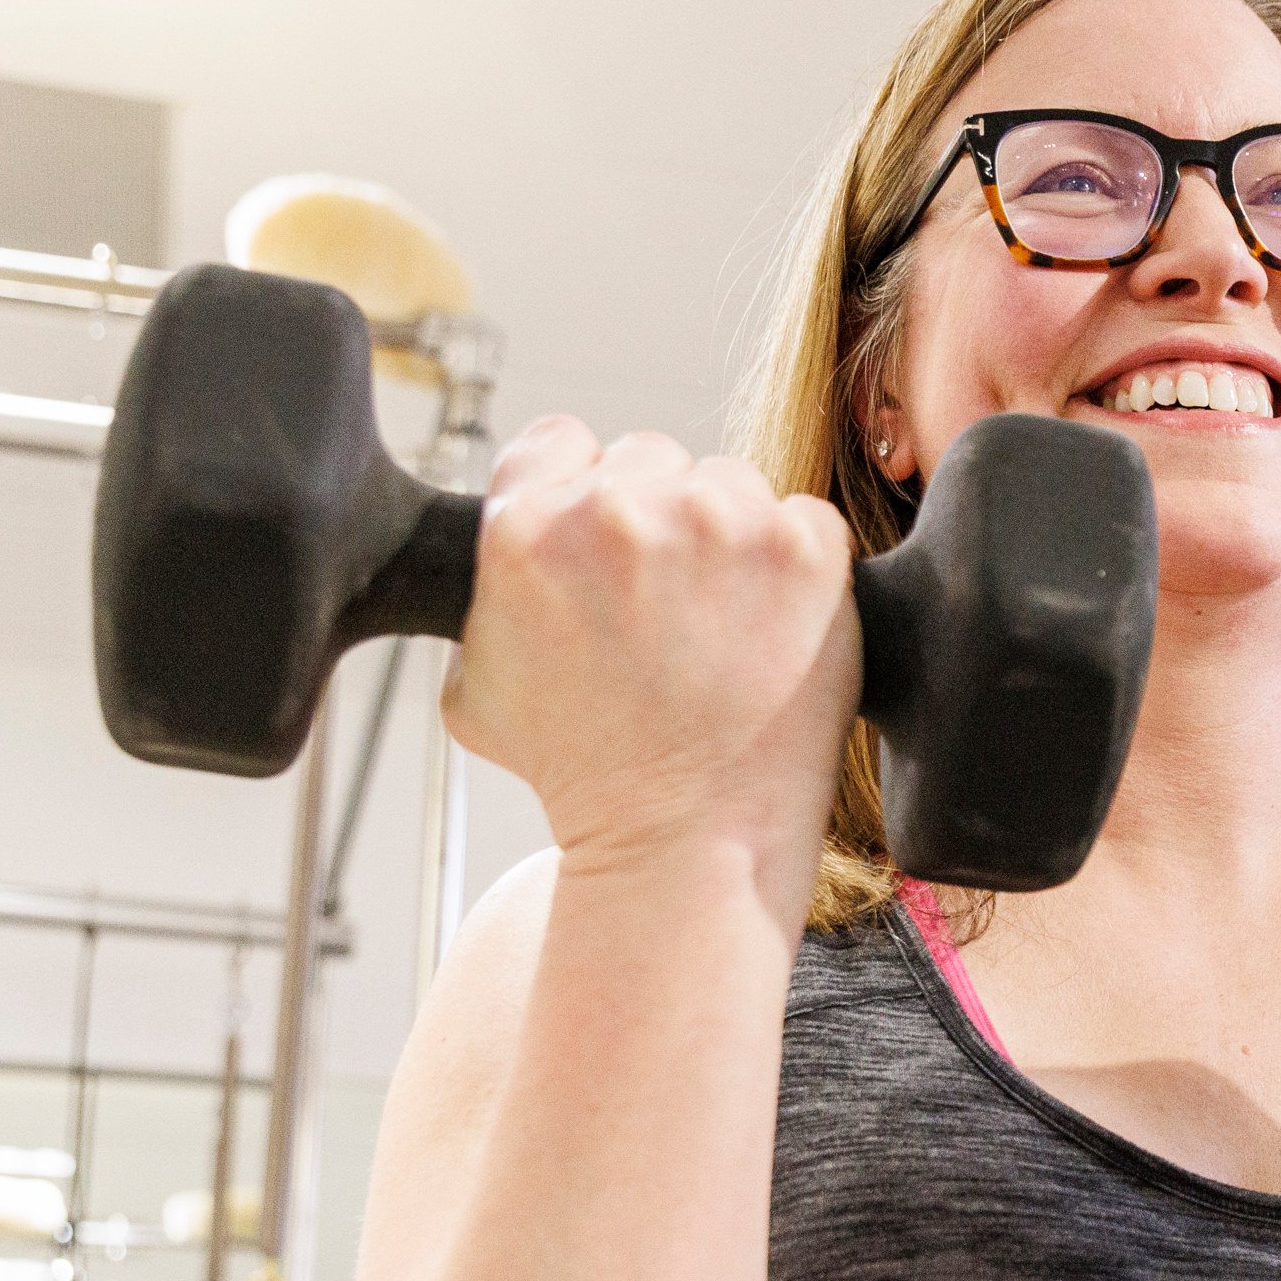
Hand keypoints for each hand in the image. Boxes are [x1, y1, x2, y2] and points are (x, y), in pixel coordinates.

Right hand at [445, 419, 861, 882]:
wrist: (684, 840)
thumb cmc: (581, 774)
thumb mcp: (474, 686)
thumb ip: (488, 592)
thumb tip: (512, 545)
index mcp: (529, 526)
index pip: (558, 441)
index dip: (579, 491)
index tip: (605, 548)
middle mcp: (620, 509)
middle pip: (647, 458)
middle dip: (656, 519)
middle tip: (666, 608)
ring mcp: (720, 522)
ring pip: (728, 483)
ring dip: (728, 538)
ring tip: (719, 629)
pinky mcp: (805, 550)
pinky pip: (806, 520)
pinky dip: (798, 567)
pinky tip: (770, 630)